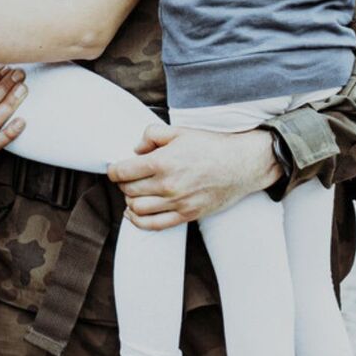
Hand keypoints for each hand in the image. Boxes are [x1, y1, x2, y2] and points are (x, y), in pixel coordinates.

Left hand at [107, 125, 278, 229]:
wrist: (242, 164)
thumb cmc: (211, 146)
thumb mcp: (180, 131)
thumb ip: (152, 135)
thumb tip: (136, 149)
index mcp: (162, 162)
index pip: (122, 171)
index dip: (113, 170)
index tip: (115, 168)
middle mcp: (167, 185)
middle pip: (128, 190)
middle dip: (122, 183)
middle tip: (127, 178)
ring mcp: (176, 203)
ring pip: (137, 209)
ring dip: (130, 200)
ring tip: (134, 192)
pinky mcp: (186, 215)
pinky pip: (153, 225)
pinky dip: (138, 221)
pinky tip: (134, 213)